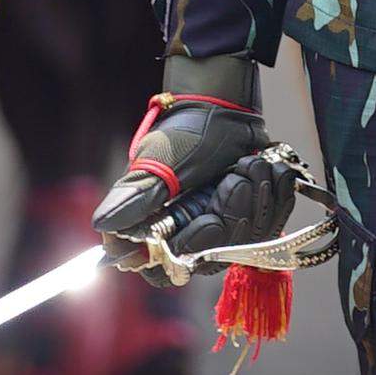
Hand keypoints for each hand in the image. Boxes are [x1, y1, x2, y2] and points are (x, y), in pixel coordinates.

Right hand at [90, 59, 293, 273]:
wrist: (226, 108)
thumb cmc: (189, 130)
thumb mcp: (162, 162)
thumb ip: (137, 198)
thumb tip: (104, 225)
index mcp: (152, 223)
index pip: (161, 266)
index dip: (188, 251)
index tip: (211, 221)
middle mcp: (183, 232)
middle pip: (209, 256)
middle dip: (231, 215)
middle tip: (233, 177)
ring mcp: (215, 227)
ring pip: (240, 244)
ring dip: (254, 199)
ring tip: (248, 165)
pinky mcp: (243, 219)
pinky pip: (264, 229)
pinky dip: (272, 198)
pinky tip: (263, 170)